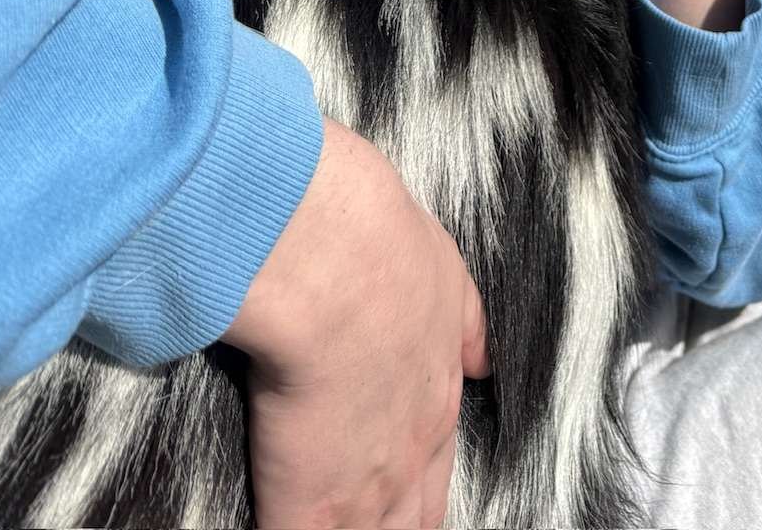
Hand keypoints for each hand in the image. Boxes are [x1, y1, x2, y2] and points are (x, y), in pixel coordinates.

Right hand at [223, 118, 489, 529]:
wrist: (337, 267)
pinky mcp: (305, 504)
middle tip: (367, 519)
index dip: (416, 495)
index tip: (399, 502)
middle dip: (391, 525)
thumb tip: (483, 362)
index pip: (435, 475)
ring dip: (345, 528)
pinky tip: (277, 518)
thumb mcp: (451, 282)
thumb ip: (467, 328)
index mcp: (438, 404)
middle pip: (410, 522)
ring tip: (327, 519)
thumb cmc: (390, 258)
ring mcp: (361, 490)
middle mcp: (410, 457)